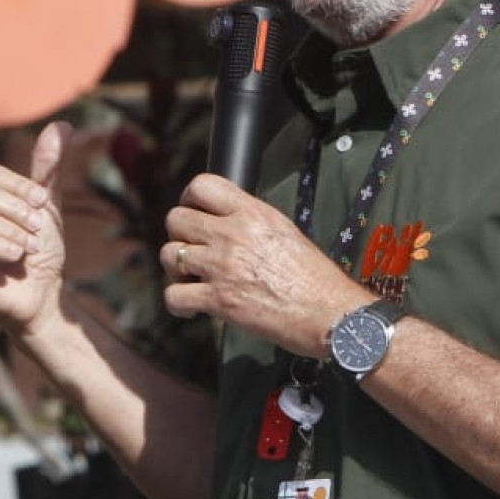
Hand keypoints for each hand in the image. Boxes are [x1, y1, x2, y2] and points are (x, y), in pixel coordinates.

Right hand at [0, 122, 67, 337]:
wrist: (41, 294)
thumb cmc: (40, 251)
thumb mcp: (46, 206)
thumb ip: (48, 169)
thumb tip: (61, 124)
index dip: (17, 185)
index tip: (43, 203)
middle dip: (13, 209)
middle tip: (37, 228)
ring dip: (9, 231)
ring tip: (28, 247)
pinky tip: (15, 257)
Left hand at [159, 172, 373, 358]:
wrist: (329, 312)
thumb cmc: (316, 278)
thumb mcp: (286, 232)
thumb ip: (253, 223)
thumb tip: (229, 223)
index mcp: (253, 213)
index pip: (203, 185)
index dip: (189, 198)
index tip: (193, 211)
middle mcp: (233, 234)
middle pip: (176, 219)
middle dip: (179, 235)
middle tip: (192, 249)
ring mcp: (222, 266)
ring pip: (169, 255)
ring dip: (175, 269)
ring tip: (191, 279)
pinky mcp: (218, 300)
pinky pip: (173, 295)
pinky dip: (178, 303)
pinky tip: (192, 307)